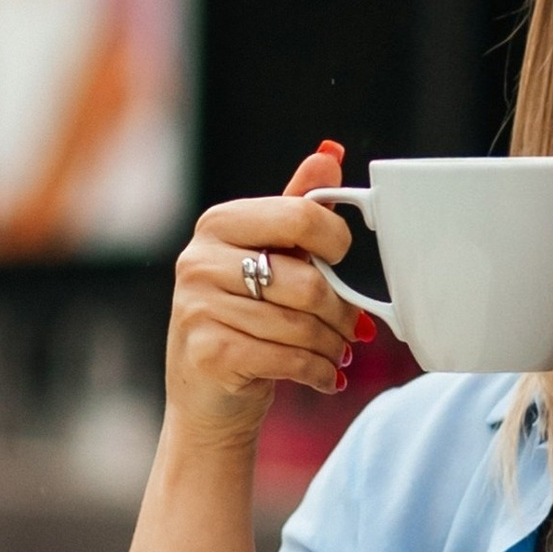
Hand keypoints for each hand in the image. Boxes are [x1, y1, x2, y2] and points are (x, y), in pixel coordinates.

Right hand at [164, 141, 373, 453]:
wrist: (206, 398)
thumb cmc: (243, 320)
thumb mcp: (268, 257)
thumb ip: (296, 207)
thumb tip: (328, 153)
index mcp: (219, 224)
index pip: (299, 216)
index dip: (336, 241)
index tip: (340, 261)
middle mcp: (200, 260)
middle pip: (307, 281)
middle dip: (341, 312)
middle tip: (354, 328)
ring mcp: (198, 307)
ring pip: (301, 325)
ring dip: (333, 347)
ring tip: (337, 353)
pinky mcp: (208, 352)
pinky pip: (288, 358)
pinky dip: (318, 371)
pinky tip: (323, 376)